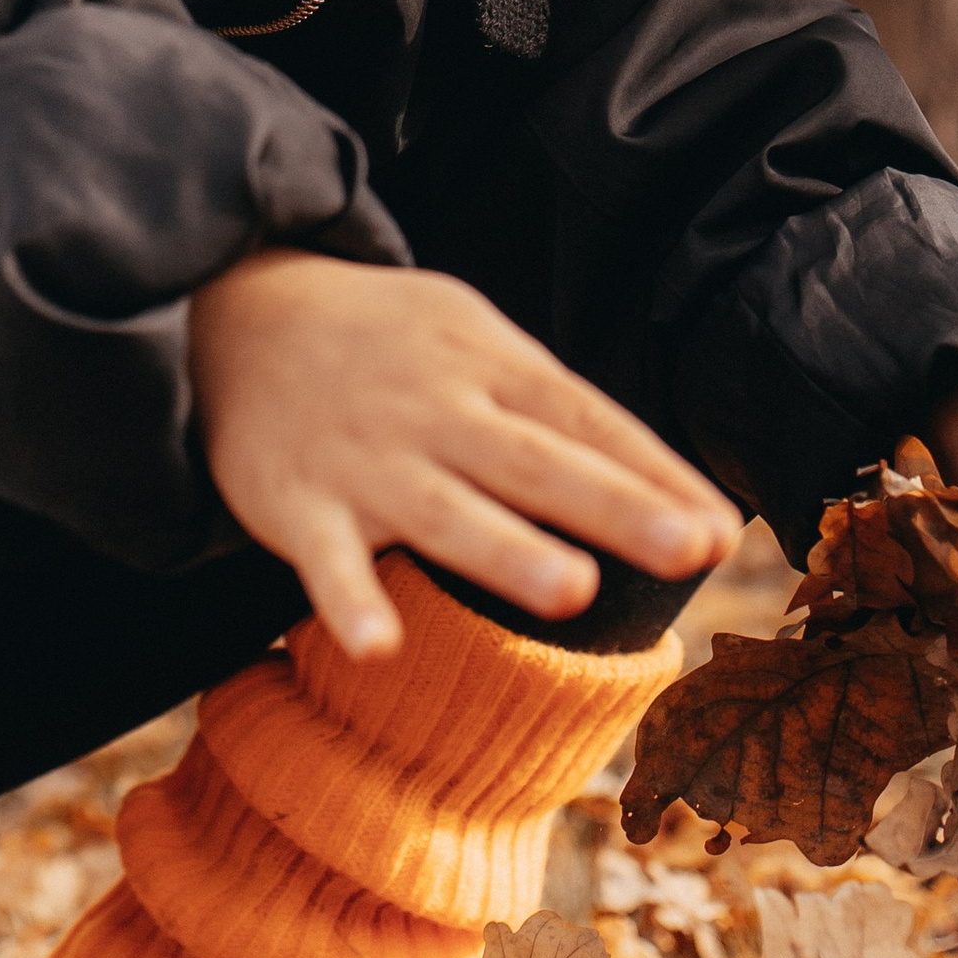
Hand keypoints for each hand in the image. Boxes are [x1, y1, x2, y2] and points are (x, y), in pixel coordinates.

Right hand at [187, 249, 742, 659]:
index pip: (587, 420)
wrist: (236, 310)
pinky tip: (379, 647)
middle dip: (614, 506)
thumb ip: (553, 407)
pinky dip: (348, 601)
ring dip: (507, 551)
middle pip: (535, 461)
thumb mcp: (473, 338)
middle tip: (688, 550)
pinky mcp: (295, 504)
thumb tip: (666, 486)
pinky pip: (324, 561)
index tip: (720, 532)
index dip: (654, 473)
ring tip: (574, 592)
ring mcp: (367, 459)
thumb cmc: (389, 344)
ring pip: (445, 512)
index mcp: (490, 365)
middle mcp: (437, 410)